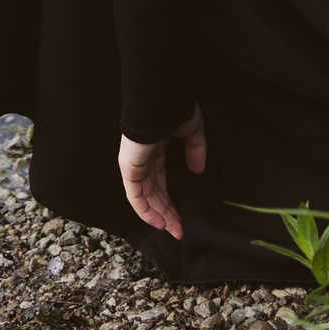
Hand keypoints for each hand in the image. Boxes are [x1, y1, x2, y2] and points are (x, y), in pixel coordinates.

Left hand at [118, 106, 207, 240]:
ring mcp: (135, 163)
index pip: (162, 180)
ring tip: (175, 230)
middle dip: (168, 213)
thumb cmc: (175, 109)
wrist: (160, 99)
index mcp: (156, 148)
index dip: (173, 199)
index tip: (186, 216)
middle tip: (182, 230)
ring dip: (160, 216)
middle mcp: (144, 158)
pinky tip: (160, 223)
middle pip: (154, 193)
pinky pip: (135, 194)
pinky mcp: (130, 166)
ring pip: (145, 197)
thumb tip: (198, 171)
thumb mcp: (192, 131)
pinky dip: (146, 210)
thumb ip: (195, 150)